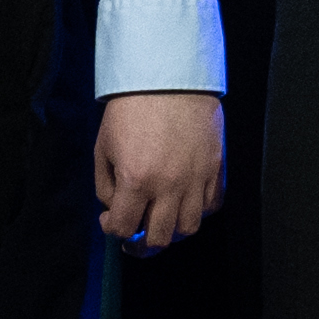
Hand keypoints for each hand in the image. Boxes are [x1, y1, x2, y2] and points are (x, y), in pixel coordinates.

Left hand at [90, 92, 227, 248]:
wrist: (169, 78)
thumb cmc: (131, 109)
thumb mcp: (103, 146)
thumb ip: (105, 185)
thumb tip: (116, 206)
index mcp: (136, 180)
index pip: (124, 228)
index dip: (112, 228)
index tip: (110, 218)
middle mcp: (169, 185)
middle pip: (159, 237)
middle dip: (142, 240)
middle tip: (136, 232)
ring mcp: (196, 178)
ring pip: (189, 227)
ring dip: (172, 228)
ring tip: (163, 216)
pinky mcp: (215, 167)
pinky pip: (212, 204)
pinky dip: (198, 209)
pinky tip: (186, 200)